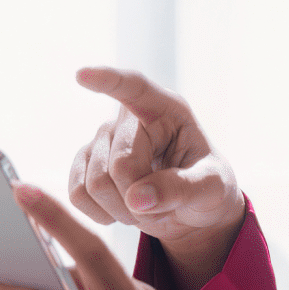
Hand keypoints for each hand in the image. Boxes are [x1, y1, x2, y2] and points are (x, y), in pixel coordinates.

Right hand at [68, 66, 243, 289]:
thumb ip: (180, 189)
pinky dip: (100, 214)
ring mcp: (103, 139)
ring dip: (123, 210)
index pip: (135, 88)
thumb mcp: (211, 188)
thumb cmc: (207, 188)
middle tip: (165, 208)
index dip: (108, 80)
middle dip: (141, 198)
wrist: (191, 211)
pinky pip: (77, 194)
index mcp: (168, 110)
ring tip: (149, 209)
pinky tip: (122, 213)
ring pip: (95, 183)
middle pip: (119, 164)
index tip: (82, 75)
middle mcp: (131, 119)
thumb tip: (136, 199)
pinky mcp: (85, 164)